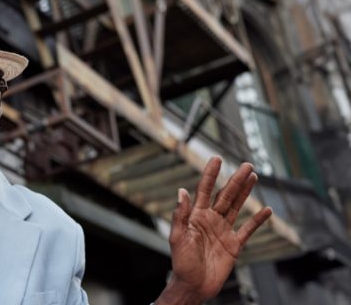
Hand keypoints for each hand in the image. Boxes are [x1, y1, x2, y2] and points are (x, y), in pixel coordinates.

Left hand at [157, 157, 271, 304]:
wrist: (194, 286)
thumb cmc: (181, 263)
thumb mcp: (177, 238)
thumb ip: (180, 215)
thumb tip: (181, 191)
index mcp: (195, 217)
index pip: (204, 190)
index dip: (210, 174)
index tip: (217, 159)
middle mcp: (210, 220)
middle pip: (225, 195)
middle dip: (235, 180)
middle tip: (246, 165)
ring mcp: (223, 231)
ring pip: (237, 207)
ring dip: (245, 192)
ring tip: (253, 176)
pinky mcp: (234, 244)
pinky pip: (248, 229)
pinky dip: (258, 220)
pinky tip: (267, 210)